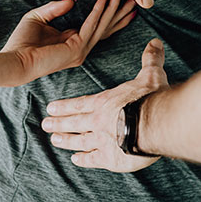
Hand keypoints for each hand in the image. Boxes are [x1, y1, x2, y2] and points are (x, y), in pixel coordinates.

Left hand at [3, 0, 135, 83]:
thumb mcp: (38, 17)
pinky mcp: (76, 49)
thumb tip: (73, 0)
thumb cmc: (21, 42)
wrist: (14, 60)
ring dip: (112, 9)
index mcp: (73, 41)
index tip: (120, 0)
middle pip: (106, 28)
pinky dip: (97, 12)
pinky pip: (90, 26)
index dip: (110, 14)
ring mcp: (80, 51)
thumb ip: (55, 8)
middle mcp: (80, 48)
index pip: (97, 27)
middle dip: (120, 13)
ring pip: (102, 26)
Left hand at [42, 38, 168, 171]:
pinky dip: (83, 159)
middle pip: (74, 122)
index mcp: (105, 102)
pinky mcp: (110, 158)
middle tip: (45, 125)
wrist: (155, 123)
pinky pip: (92, 159)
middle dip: (58, 123)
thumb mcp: (151, 75)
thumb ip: (150, 60)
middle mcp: (98, 121)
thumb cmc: (151, 98)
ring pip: (79, 141)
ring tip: (55, 141)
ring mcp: (101, 140)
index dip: (65, 106)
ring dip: (66, 140)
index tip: (51, 108)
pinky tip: (76, 160)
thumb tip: (155, 42)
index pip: (80, 104)